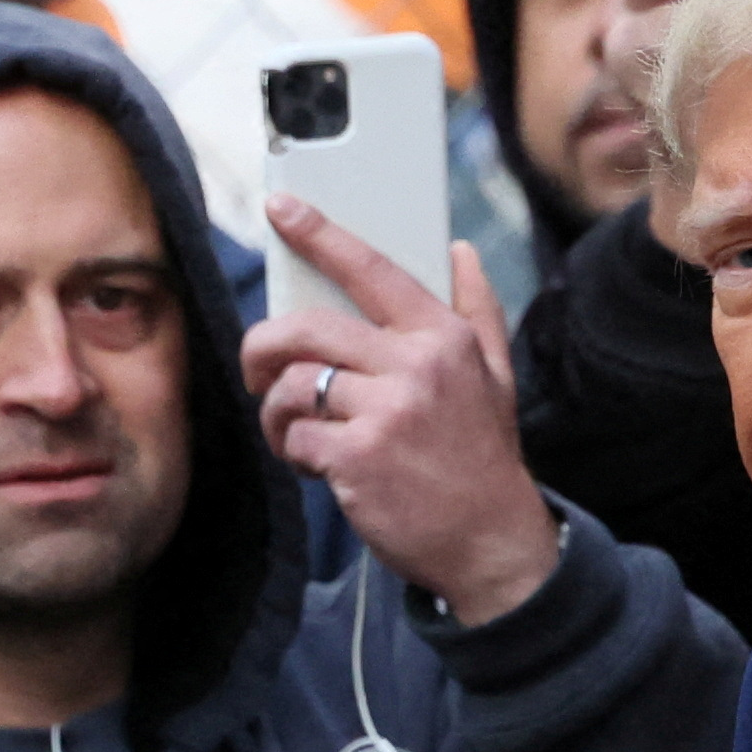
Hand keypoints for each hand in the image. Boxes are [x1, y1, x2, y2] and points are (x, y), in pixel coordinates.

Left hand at [249, 201, 560, 623]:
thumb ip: (478, 310)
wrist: (492, 544)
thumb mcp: (495, 378)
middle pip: (307, 327)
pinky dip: (293, 451)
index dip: (319, 233)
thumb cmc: (482, 459)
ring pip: (293, 385)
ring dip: (276, 412)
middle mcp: (417, 366)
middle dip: (263, 345)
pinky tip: (316, 465)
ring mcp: (387, 412)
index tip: (280, 207)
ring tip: (293, 431)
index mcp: (445, 337)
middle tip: (256, 367)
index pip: (372, 270)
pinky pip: (294, 435)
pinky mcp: (358, 458)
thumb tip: (460, 251)